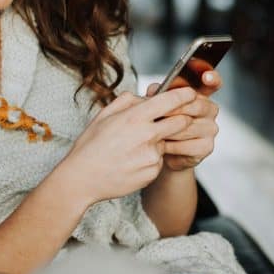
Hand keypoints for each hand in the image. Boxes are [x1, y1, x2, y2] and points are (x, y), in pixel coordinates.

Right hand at [62, 87, 196, 201]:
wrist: (83, 179)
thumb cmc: (91, 145)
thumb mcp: (105, 115)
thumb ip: (129, 100)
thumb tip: (148, 97)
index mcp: (134, 117)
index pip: (170, 101)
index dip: (185, 95)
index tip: (191, 94)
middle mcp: (147, 135)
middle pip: (181, 122)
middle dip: (181, 118)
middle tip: (171, 119)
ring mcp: (152, 156)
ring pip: (167, 142)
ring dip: (158, 141)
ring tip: (133, 148)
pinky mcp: (153, 172)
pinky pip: (160, 160)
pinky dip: (151, 159)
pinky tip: (132, 161)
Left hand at [146, 70, 220, 170]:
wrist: (162, 151)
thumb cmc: (163, 123)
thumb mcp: (159, 104)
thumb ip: (159, 94)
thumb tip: (154, 89)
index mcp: (201, 95)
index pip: (213, 83)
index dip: (211, 77)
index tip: (206, 76)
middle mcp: (210, 110)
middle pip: (197, 105)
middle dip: (174, 110)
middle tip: (158, 114)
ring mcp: (211, 129)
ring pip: (189, 126)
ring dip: (169, 129)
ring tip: (155, 131)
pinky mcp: (207, 147)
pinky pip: (188, 144)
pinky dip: (172, 146)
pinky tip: (163, 145)